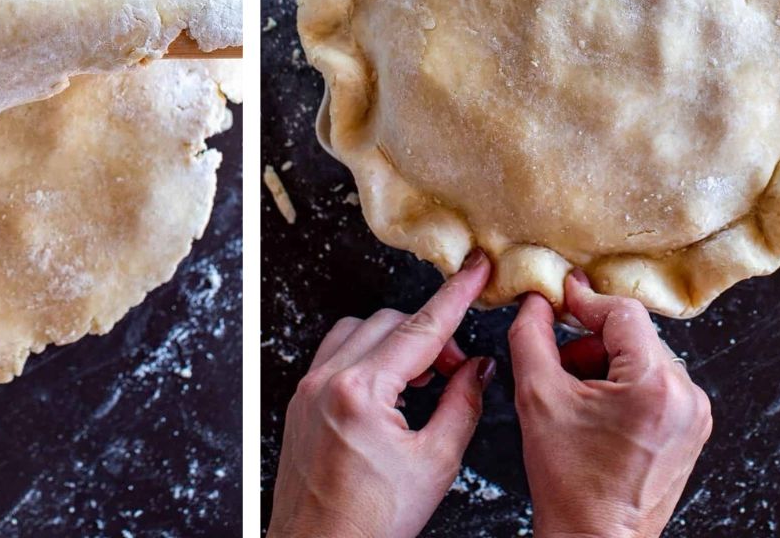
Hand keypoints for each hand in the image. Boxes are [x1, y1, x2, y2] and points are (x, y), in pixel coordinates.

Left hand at [267, 255, 494, 537]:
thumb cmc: (373, 524)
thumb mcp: (435, 465)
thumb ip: (462, 406)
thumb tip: (479, 367)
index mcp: (361, 391)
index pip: (420, 328)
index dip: (455, 296)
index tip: (476, 268)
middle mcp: (328, 380)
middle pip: (391, 323)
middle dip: (430, 336)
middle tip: (458, 369)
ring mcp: (308, 389)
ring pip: (360, 330)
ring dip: (395, 342)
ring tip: (423, 381)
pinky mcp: (300, 402)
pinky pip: (336, 353)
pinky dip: (366, 356)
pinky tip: (388, 389)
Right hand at [510, 273, 710, 537]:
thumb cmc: (571, 484)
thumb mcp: (537, 397)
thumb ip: (532, 335)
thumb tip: (537, 300)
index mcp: (656, 385)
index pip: (622, 312)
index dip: (585, 301)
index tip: (559, 297)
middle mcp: (687, 396)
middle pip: (633, 335)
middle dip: (592, 343)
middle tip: (559, 365)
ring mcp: (695, 415)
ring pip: (643, 358)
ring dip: (607, 364)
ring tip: (577, 397)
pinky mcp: (692, 430)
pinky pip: (656, 384)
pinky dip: (625, 386)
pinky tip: (599, 413)